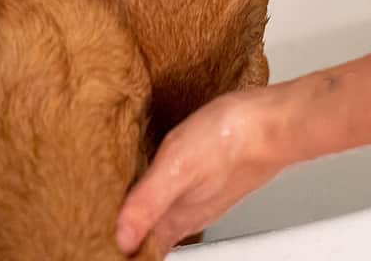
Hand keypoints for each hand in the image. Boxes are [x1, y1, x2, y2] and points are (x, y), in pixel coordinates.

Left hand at [116, 87, 287, 257]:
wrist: (273, 122)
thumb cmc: (231, 139)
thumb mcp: (177, 164)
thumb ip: (148, 201)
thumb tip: (120, 236)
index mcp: (178, 218)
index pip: (143, 251)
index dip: (121, 248)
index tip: (96, 241)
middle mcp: (189, 213)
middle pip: (152, 238)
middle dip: (127, 235)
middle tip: (99, 226)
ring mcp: (201, 195)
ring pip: (164, 218)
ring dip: (140, 217)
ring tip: (116, 207)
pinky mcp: (209, 175)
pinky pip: (177, 195)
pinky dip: (157, 195)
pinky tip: (150, 178)